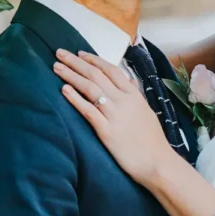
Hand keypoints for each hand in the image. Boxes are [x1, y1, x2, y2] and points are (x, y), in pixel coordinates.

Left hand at [54, 49, 174, 184]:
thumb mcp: (147, 111)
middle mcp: (123, 100)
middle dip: (76, 62)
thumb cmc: (152, 140)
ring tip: (56, 67)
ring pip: (90, 88)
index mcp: (134, 95)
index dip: (93, 59)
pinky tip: (64, 90)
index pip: (111, 70)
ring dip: (71, 75)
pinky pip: (88, 110)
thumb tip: (130, 80)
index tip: (79, 53)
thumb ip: (136, 94)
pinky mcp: (107, 131)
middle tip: (60, 53)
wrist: (158, 162)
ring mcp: (115, 115)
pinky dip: (75, 98)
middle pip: (96, 74)